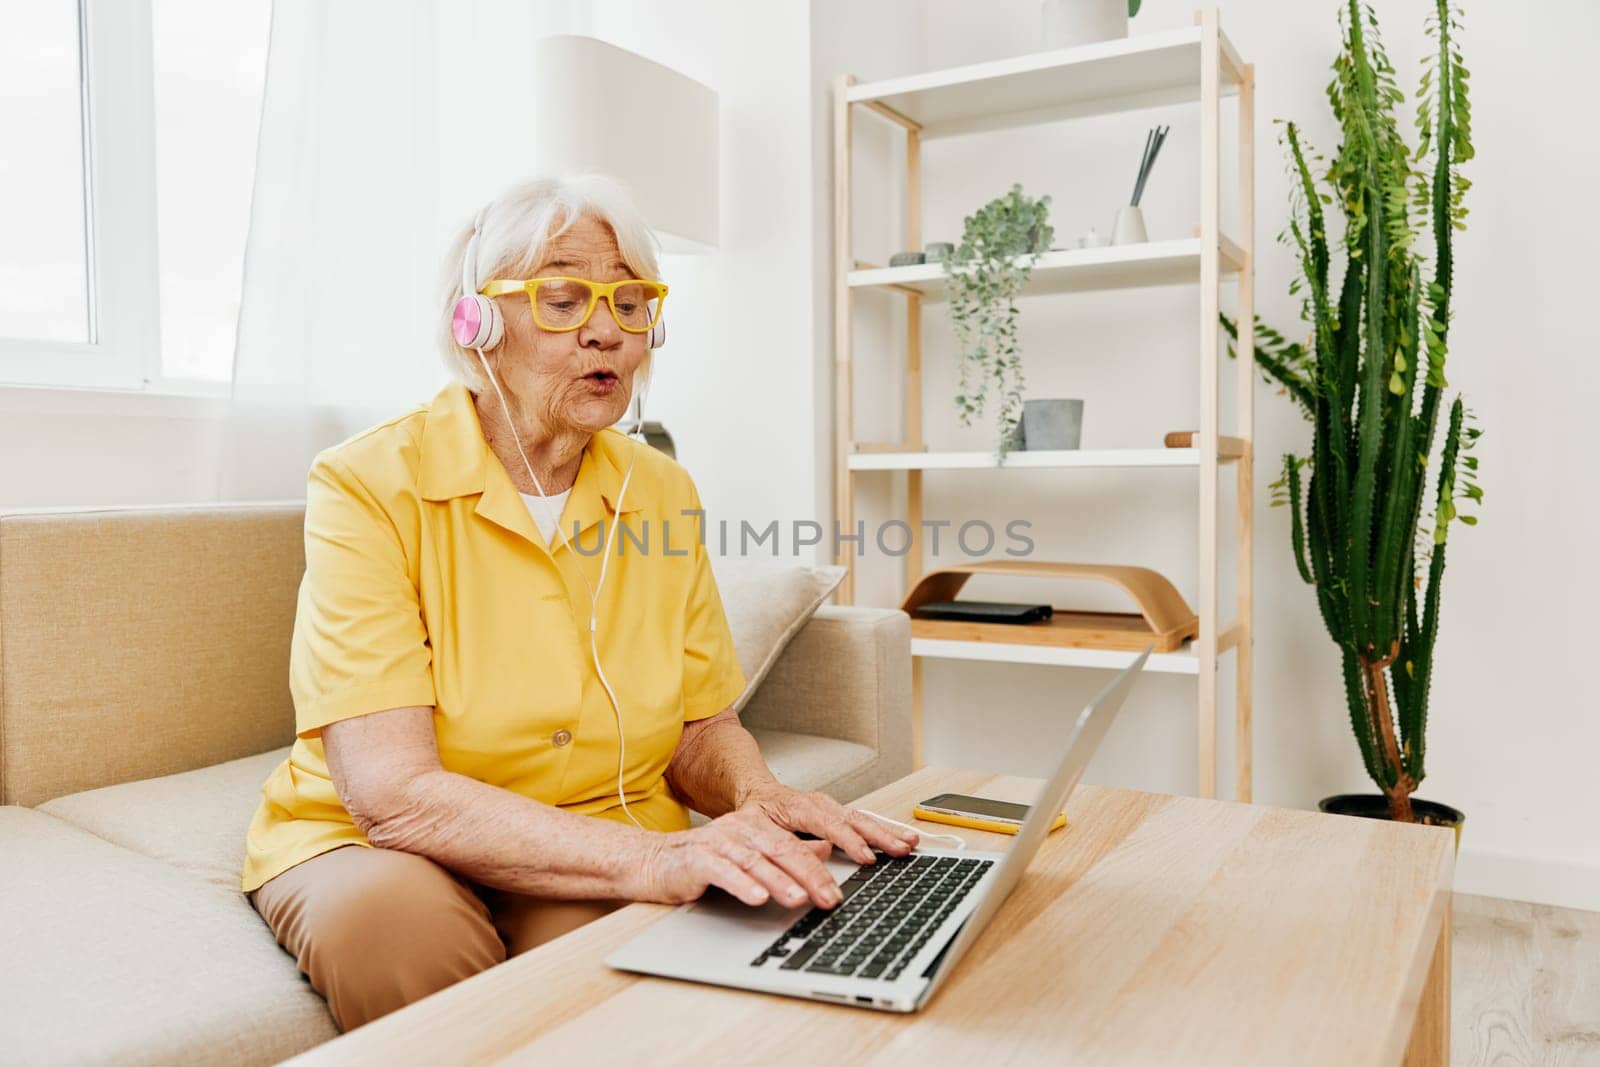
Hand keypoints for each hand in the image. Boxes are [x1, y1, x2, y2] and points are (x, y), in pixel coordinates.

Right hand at [635, 806, 844, 909]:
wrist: (650, 862)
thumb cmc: (702, 862)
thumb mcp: (750, 855)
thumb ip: (786, 851)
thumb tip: (825, 849)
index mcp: (755, 826)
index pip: (795, 847)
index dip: (820, 869)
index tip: (839, 892)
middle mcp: (739, 829)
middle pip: (781, 851)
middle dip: (809, 876)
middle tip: (830, 898)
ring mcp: (717, 842)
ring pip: (755, 862)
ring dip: (780, 881)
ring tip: (800, 899)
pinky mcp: (696, 859)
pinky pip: (723, 872)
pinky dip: (742, 885)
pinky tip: (757, 898)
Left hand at [742, 784, 918, 867]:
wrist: (757, 793)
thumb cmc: (756, 813)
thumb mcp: (757, 828)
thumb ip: (783, 840)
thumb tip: (817, 852)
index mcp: (799, 806)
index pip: (828, 824)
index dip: (849, 841)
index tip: (866, 857)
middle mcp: (820, 804)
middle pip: (854, 819)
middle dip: (880, 835)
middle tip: (900, 849)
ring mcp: (831, 808)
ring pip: (863, 818)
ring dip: (888, 831)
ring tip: (910, 842)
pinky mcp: (838, 814)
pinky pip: (864, 821)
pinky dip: (885, 830)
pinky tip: (903, 838)